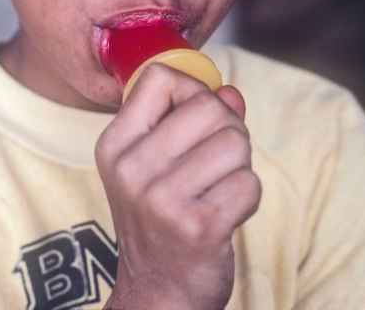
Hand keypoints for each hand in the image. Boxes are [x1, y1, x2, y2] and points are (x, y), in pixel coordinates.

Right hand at [96, 62, 260, 309]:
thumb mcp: (158, 164)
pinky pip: (248, 183)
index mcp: (115, 145)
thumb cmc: (160, 219)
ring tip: (219, 187)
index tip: (195, 116)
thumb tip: (230, 92)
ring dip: (240, 164)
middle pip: (207, 106)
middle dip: (227, 127)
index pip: (159, 77)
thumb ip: (194, 119)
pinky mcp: (198, 227)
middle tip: (217, 159)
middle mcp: (132, 169)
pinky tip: (226, 212)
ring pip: (235, 143)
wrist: (158, 292)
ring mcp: (162, 200)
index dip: (191, 89)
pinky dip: (247, 196)